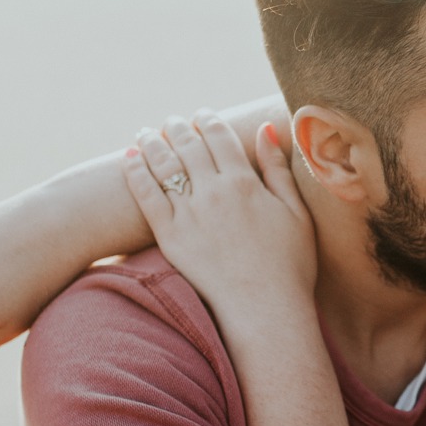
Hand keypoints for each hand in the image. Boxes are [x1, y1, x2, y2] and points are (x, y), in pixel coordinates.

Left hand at [121, 112, 316, 343]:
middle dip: (176, 127)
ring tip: (146, 133)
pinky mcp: (170, 237)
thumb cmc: (290, 265)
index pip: (218, 136)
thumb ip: (278, 169)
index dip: (207, 119)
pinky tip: (129, 158)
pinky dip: (135, 172)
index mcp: (245, 182)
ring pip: (163, 165)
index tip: (201, 114)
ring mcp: (189, 214)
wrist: (265, 310)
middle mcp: (213, 192)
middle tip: (171, 121)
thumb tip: (265, 129)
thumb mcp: (296, 212)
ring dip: (152, 142)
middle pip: (187, 145)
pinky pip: (146, 196)